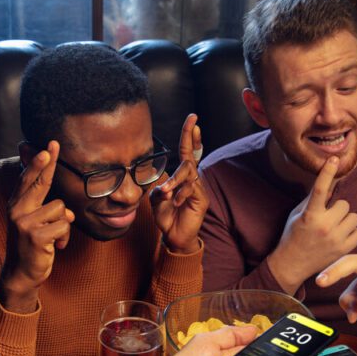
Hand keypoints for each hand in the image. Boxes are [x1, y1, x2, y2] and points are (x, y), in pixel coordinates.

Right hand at [0, 141, 74, 312]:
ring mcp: (24, 222)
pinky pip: (64, 226)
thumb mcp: (34, 226)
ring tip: (53, 238)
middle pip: (39, 182)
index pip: (28, 180)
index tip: (47, 147)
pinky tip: (55, 246)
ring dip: (63, 226)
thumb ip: (47, 214)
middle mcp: (17, 211)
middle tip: (53, 146)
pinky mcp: (35, 235)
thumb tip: (69, 212)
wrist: (20, 274)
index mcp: (16, 206)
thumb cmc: (31, 247)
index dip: (38, 163)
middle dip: (47, 164)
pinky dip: (64, 237)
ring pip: (61, 210)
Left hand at [150, 114, 206, 253]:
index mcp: (182, 176)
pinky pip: (191, 190)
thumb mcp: (155, 198)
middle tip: (193, 123)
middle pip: (189, 158)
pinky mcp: (201, 199)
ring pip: (188, 173)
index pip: (188, 152)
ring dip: (174, 181)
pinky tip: (173, 203)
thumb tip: (163, 183)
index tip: (193, 119)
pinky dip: (179, 195)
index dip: (190, 136)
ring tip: (165, 193)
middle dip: (190, 138)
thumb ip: (158, 187)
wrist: (174, 236)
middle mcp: (192, 179)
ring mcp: (198, 189)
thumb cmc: (166, 215)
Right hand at [267, 156, 356, 292]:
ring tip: (335, 227)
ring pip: (354, 217)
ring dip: (346, 220)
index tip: (334, 159)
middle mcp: (323, 226)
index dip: (327, 172)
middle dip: (337, 209)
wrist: (292, 264)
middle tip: (328, 217)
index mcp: (310, 215)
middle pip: (344, 204)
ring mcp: (335, 239)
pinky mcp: (343, 249)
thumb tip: (330, 184)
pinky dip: (351, 233)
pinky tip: (340, 237)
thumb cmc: (293, 236)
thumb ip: (313, 199)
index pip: (320, 189)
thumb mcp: (298, 214)